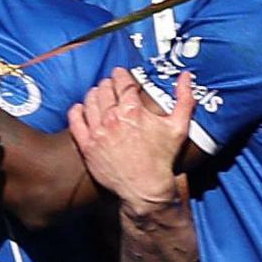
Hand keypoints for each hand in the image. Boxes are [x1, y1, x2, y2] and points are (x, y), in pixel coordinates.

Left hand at [67, 69, 194, 208]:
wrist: (145, 188)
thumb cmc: (163, 158)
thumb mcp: (179, 127)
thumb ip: (184, 99)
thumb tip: (186, 76)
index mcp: (132, 111)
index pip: (122, 82)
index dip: (121, 75)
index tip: (121, 74)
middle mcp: (112, 119)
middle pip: (104, 89)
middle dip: (108, 84)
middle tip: (112, 86)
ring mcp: (97, 132)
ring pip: (89, 101)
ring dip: (94, 94)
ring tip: (99, 95)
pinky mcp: (87, 145)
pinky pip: (75, 120)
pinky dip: (77, 111)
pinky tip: (81, 108)